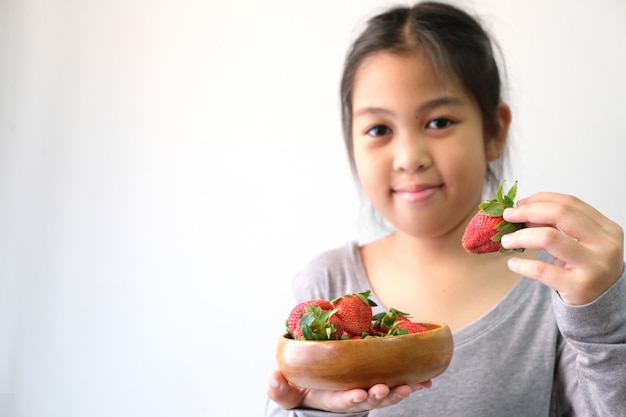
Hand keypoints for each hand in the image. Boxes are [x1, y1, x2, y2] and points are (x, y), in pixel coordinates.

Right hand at [267, 369, 430, 412]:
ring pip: (385, 393)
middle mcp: (351, 397)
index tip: (358, 394)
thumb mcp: (283, 390)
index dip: (350, 398)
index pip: (341, 401)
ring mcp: (365, 390)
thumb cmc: (299, 388)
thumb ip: (278, 387)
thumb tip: (272, 376)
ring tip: (411, 386)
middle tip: (387, 389)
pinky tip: (426, 380)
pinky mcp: (376, 381)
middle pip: (368, 399)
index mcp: (330, 398)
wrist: (313, 385)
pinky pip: (395, 383)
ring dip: (399, 391)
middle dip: (379, 396)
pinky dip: (411, 383)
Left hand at [501, 192, 623, 305]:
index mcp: (607, 229)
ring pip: (549, 238)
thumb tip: (523, 211)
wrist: (601, 304)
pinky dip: (522, 265)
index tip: (519, 203)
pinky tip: (513, 263)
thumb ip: (559, 226)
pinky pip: (542, 270)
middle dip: (528, 211)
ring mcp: (594, 266)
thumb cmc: (586, 268)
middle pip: (561, 214)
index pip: (570, 203)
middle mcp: (605, 245)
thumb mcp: (581, 243)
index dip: (540, 199)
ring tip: (506, 240)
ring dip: (521, 236)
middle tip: (508, 216)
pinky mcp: (579, 287)